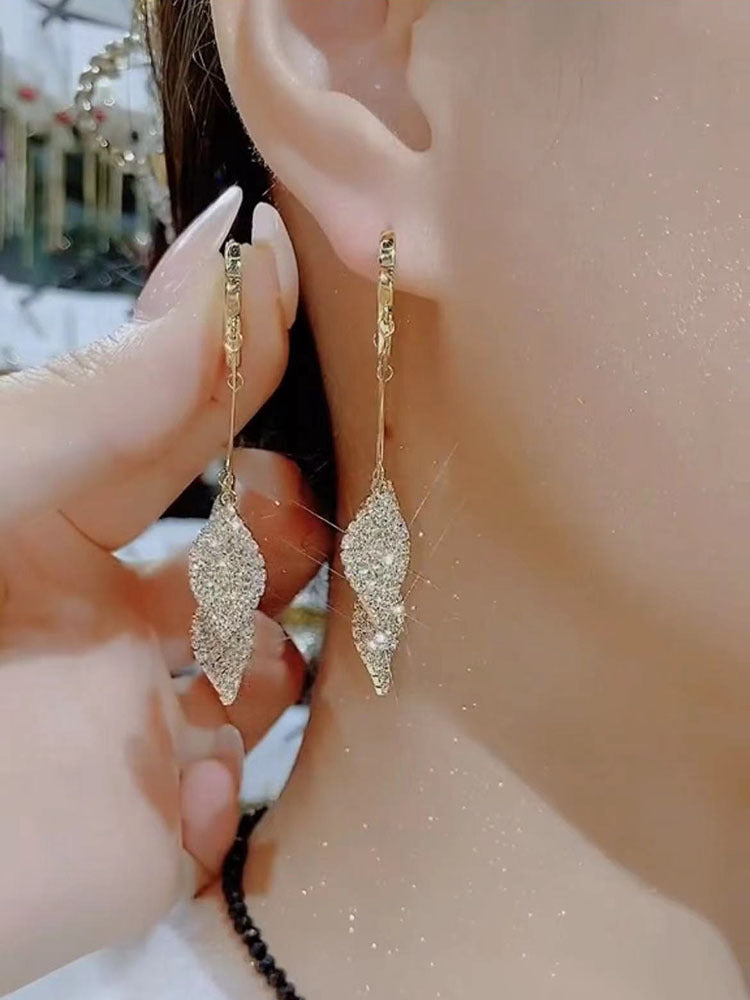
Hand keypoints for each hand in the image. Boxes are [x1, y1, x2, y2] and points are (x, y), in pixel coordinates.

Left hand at [0, 190, 329, 992]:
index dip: (247, 364)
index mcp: (66, 524)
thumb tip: (236, 252)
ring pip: (268, 676)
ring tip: (246, 650)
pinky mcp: (147, 837)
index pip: (189, 435)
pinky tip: (171, 784)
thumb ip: (117, 392)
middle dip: (291, 523)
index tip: (307, 290)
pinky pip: (226, 812)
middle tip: (281, 514)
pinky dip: (216, 798)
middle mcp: (114, 622)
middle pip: (255, 554)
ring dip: (281, 654)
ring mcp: (137, 729)